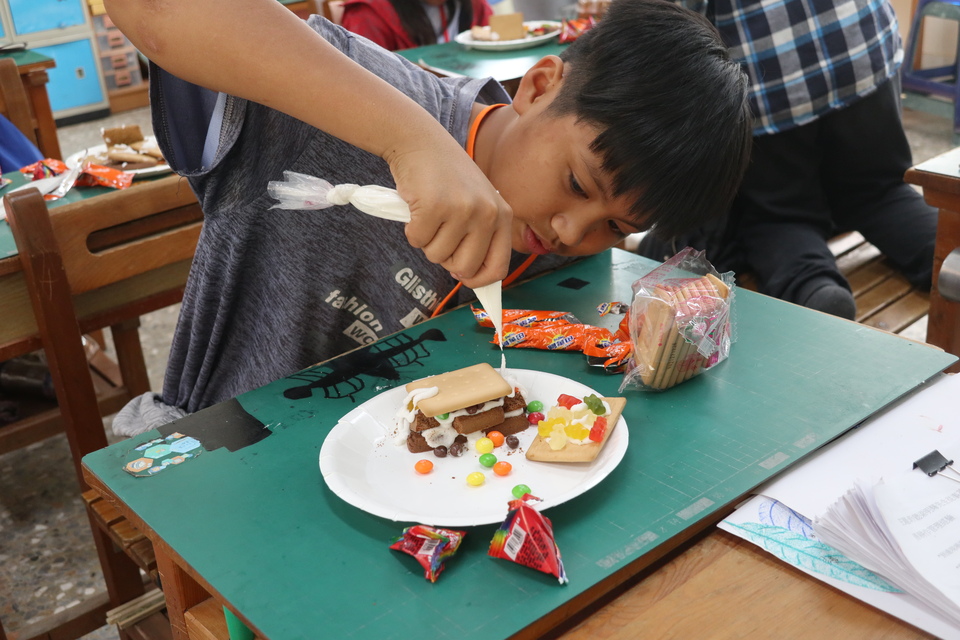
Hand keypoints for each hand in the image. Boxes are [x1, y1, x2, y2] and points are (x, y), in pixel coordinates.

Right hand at [389, 139, 511, 287]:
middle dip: (446, 260)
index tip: (465, 279)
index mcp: (502, 215)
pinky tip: (417, 207)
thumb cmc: (446, 176)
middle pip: (465, 268)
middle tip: (440, 236)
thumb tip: (470, 277)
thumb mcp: (476, 202)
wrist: (420, 141)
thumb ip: (479, 236)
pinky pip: (417, 240)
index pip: (499, 267)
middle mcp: (487, 214)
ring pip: (437, 255)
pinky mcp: (434, 207)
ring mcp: (462, 210)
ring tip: (430, 213)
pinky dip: (411, 229)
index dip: (479, 280)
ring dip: (427, 240)